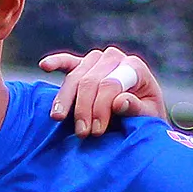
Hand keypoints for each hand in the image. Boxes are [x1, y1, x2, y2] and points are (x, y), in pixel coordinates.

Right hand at [41, 47, 164, 134]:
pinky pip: (68, 62)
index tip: (96, 131)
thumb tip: (119, 102)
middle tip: (82, 133)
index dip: (101, 108)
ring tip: (59, 118)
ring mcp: (98, 59)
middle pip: (91, 81)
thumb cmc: (146, 117)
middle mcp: (115, 58)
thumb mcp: (148, 116)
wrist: (141, 114)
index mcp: (134, 67)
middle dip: (84, 108)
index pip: (111, 84)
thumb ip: (136, 108)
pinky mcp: (83, 64)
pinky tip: (44, 66)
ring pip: (76, 76)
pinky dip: (56, 63)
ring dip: (66, 98)